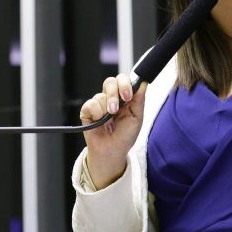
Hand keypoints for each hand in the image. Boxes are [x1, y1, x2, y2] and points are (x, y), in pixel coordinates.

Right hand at [79, 74, 146, 188]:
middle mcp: (111, 97)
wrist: (113, 151)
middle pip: (110, 82)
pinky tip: (99, 122)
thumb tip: (143, 82)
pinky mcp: (87, 111)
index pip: (123, 80)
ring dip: (106, 109)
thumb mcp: (137, 118)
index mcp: (124, 97)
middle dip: (114, 94)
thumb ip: (139, 99)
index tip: (128, 96)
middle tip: (116, 109)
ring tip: (109, 122)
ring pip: (101, 95)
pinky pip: (90, 105)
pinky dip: (96, 114)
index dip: (125, 84)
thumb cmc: (125, 136)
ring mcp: (99, 103)